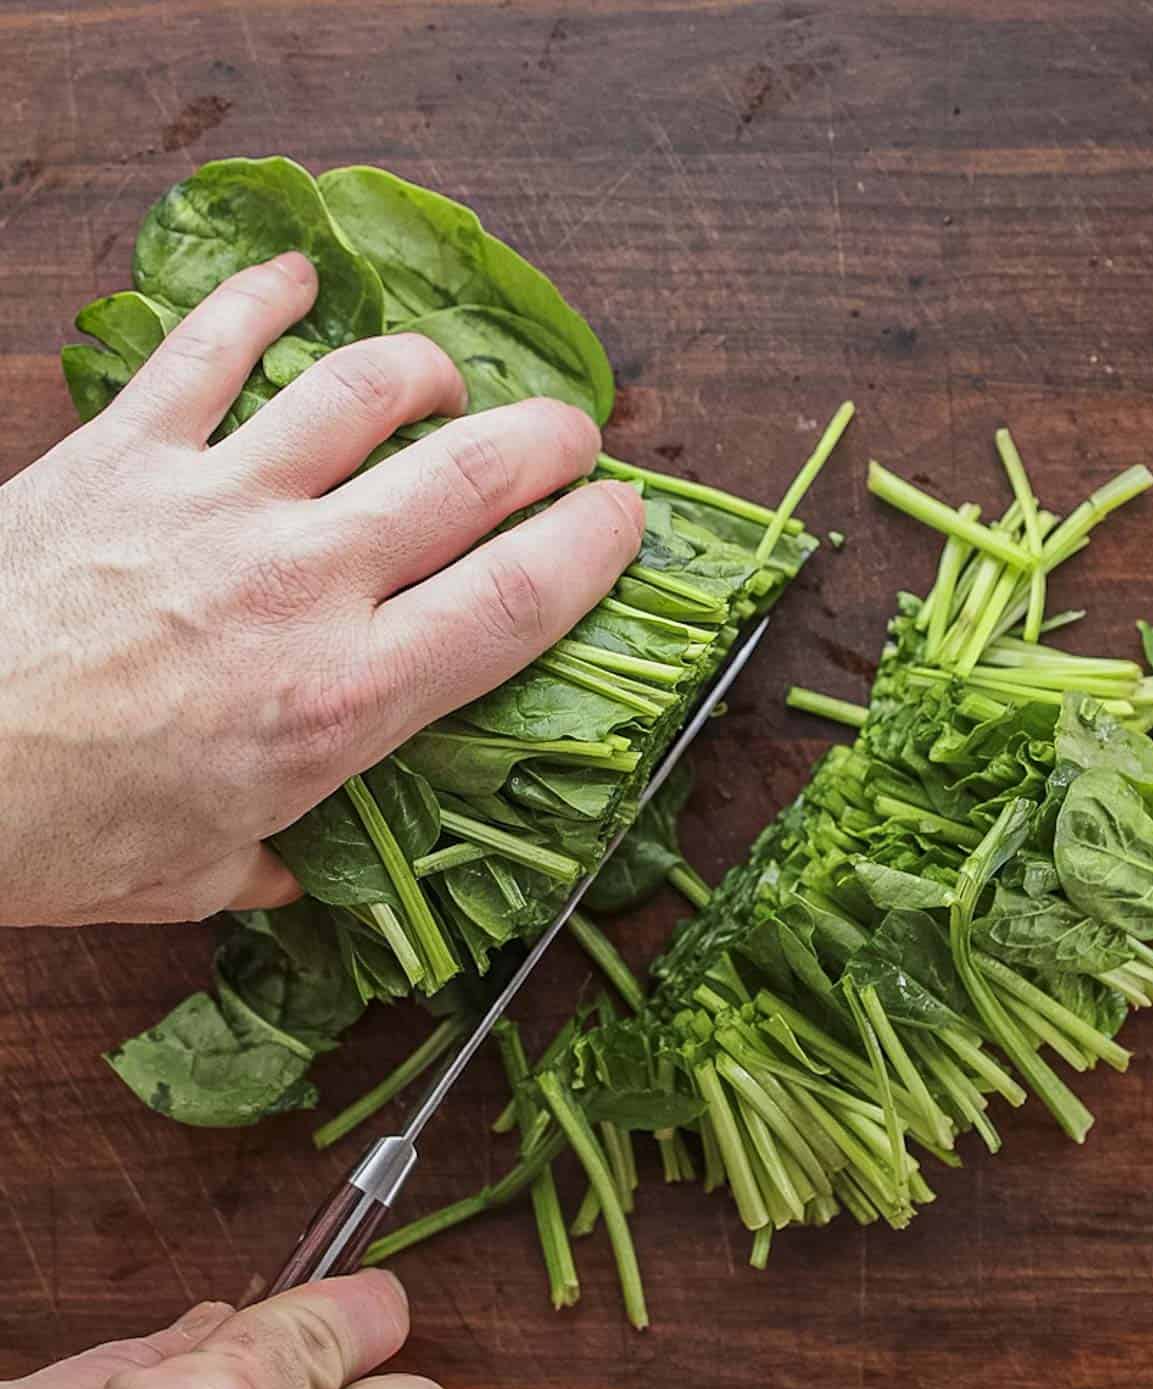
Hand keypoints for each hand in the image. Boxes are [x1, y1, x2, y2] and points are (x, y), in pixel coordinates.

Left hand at [0, 252, 642, 924]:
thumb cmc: (54, 835)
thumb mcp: (197, 876)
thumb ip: (278, 857)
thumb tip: (298, 863)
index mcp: (345, 698)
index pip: (517, 600)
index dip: (592, 546)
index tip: (624, 519)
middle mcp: (303, 581)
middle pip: (467, 474)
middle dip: (545, 442)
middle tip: (570, 436)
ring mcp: (217, 500)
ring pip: (360, 390)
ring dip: (424, 371)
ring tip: (445, 378)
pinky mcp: (127, 451)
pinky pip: (207, 344)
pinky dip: (258, 298)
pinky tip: (293, 277)